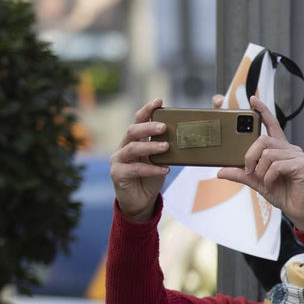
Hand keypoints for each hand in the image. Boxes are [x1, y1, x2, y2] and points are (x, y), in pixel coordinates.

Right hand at [110, 99, 170, 222]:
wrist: (140, 202)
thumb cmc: (150, 178)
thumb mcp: (160, 161)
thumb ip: (165, 150)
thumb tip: (185, 138)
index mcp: (134, 140)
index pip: (138, 120)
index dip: (147, 110)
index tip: (159, 101)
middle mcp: (123, 147)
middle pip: (133, 131)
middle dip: (148, 126)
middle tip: (164, 127)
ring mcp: (118, 160)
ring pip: (132, 148)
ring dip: (150, 146)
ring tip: (167, 147)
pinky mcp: (118, 174)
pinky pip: (135, 169)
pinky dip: (151, 169)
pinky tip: (164, 170)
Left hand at [216, 97, 303, 230]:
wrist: (299, 210)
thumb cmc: (282, 193)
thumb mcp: (257, 182)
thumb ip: (241, 174)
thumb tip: (220, 171)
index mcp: (280, 149)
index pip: (272, 125)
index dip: (263, 111)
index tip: (253, 100)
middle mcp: (290, 149)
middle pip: (262, 139)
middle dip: (250, 156)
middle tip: (250, 172)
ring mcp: (297, 156)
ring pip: (268, 153)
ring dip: (260, 171)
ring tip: (264, 182)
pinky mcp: (302, 165)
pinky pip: (276, 165)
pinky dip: (268, 177)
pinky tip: (271, 186)